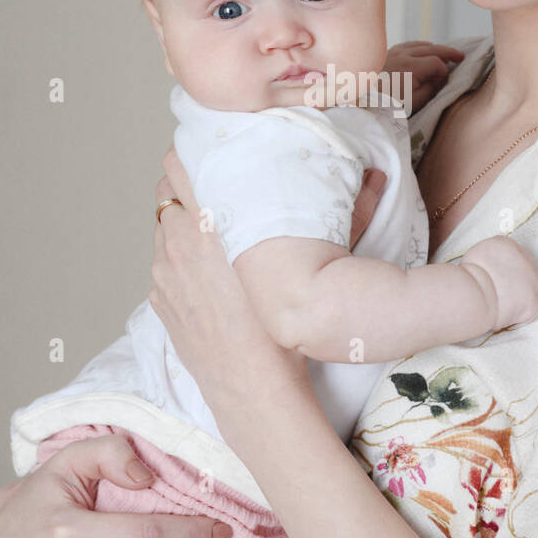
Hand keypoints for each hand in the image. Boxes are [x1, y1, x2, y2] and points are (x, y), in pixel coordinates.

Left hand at [150, 150, 385, 421]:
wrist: (250, 388)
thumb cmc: (283, 328)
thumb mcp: (319, 264)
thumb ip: (351, 213)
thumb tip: (376, 176)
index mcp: (208, 224)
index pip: (180, 166)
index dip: (191, 153)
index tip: (208, 149)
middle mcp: (176, 245)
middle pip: (166, 195)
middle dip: (186, 187)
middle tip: (214, 186)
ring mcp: (163, 276)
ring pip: (163, 232)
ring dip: (181, 225)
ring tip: (210, 230)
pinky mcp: (161, 303)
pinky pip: (163, 268)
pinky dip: (177, 263)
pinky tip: (202, 273)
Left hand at [383, 40, 464, 112]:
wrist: (363, 102)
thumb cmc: (389, 105)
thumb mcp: (415, 101)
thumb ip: (432, 87)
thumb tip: (442, 77)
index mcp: (410, 67)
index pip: (436, 63)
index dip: (444, 72)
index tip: (444, 82)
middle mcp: (402, 54)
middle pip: (431, 48)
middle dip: (448, 53)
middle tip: (461, 56)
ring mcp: (393, 52)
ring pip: (420, 44)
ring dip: (435, 48)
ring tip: (446, 54)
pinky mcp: (387, 54)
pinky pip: (408, 45)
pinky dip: (420, 47)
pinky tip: (425, 50)